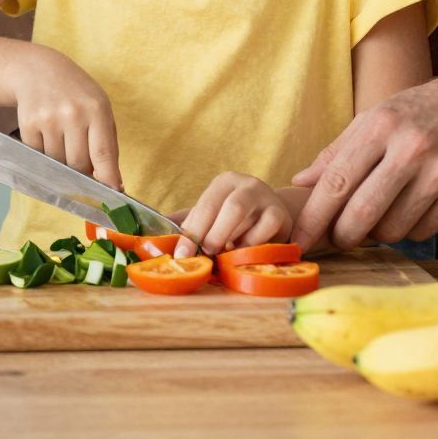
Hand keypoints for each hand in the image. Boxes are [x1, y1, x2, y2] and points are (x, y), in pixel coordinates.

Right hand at [9, 47, 120, 189]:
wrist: (38, 70)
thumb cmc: (76, 94)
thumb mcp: (99, 108)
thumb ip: (107, 144)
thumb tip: (114, 184)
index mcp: (97, 109)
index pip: (103, 153)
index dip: (107, 179)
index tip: (112, 195)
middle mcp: (72, 114)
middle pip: (79, 164)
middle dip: (82, 174)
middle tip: (83, 169)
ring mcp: (48, 119)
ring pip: (58, 164)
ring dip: (62, 163)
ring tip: (63, 142)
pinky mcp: (28, 124)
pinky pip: (39, 156)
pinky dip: (45, 155)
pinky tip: (47, 136)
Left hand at [177, 174, 291, 257]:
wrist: (272, 216)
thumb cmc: (235, 220)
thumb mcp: (212, 216)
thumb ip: (188, 224)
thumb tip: (156, 240)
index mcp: (223, 182)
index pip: (205, 206)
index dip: (192, 233)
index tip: (182, 255)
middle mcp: (246, 184)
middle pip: (230, 208)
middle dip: (215, 236)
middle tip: (208, 254)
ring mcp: (266, 197)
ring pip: (247, 218)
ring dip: (233, 241)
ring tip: (227, 253)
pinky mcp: (281, 213)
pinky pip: (267, 228)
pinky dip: (254, 243)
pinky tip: (247, 250)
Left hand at [289, 67, 437, 250]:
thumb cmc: (423, 110)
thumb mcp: (377, 116)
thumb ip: (338, 151)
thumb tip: (299, 182)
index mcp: (381, 125)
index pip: (337, 181)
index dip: (313, 216)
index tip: (299, 238)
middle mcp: (411, 149)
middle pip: (362, 212)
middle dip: (342, 235)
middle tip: (338, 237)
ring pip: (393, 228)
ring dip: (378, 232)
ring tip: (381, 215)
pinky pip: (423, 231)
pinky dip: (409, 230)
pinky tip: (411, 210)